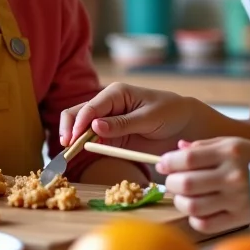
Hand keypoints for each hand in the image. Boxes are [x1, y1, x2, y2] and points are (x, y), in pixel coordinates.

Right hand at [59, 82, 195, 156]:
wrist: (183, 124)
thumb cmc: (170, 113)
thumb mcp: (149, 118)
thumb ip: (123, 123)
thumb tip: (95, 126)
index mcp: (116, 93)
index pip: (91, 107)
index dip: (79, 123)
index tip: (73, 140)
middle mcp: (107, 104)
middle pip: (78, 113)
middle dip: (68, 129)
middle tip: (66, 148)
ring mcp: (106, 120)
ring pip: (79, 126)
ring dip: (71, 139)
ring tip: (66, 155)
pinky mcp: (109, 135)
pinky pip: (90, 139)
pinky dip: (81, 147)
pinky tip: (75, 156)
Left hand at [158, 137, 249, 233]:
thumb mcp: (231, 143)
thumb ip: (202, 146)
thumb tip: (176, 150)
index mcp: (230, 152)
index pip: (188, 158)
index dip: (169, 162)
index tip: (162, 164)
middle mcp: (232, 175)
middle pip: (186, 183)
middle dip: (171, 182)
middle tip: (172, 181)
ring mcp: (236, 199)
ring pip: (192, 206)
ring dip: (180, 201)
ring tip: (183, 196)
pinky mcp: (239, 218)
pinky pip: (205, 224)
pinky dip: (194, 218)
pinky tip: (197, 209)